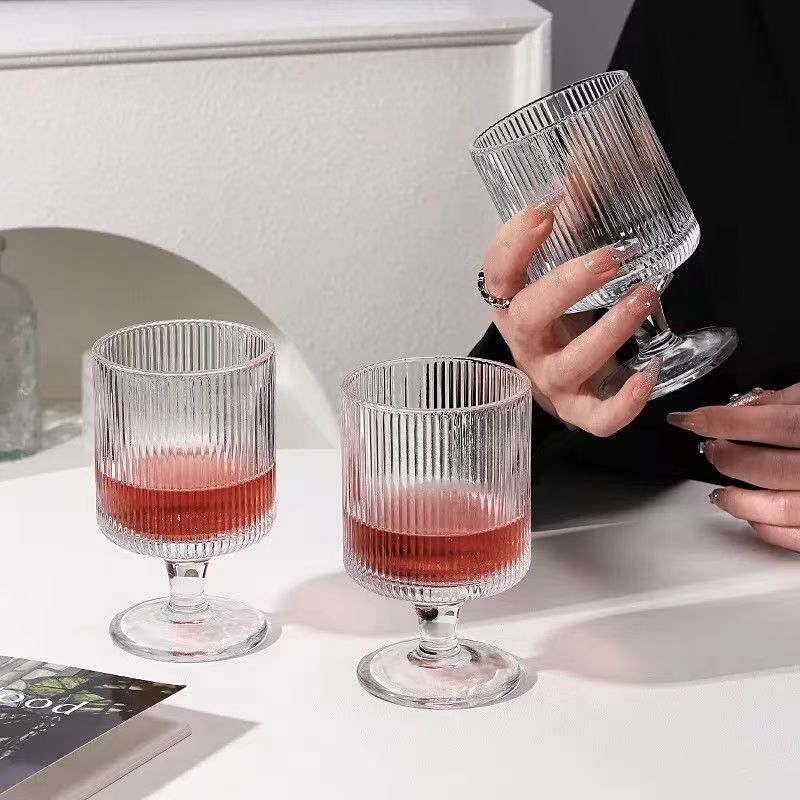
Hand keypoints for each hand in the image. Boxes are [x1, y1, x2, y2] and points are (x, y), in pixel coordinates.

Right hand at [481, 201, 661, 435]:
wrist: (559, 378)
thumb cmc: (559, 319)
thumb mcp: (556, 273)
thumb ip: (570, 226)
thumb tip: (586, 169)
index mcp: (511, 305)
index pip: (496, 273)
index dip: (514, 241)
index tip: (545, 208)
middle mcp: (524, 343)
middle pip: (528, 316)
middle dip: (570, 283)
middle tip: (613, 254)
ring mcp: (550, 380)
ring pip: (570, 364)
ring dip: (611, 329)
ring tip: (647, 292)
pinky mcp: (578, 409)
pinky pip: (597, 418)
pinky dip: (624, 402)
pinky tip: (649, 371)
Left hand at [667, 384, 799, 550]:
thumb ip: (784, 403)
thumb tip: (741, 407)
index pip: (774, 423)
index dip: (725, 422)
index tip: (689, 420)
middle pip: (769, 466)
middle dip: (728, 459)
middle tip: (711, 451)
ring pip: (779, 506)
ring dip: (739, 499)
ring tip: (720, 492)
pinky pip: (794, 536)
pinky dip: (765, 528)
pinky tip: (749, 516)